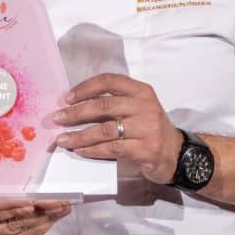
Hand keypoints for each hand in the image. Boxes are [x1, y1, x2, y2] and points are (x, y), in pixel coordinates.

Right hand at [0, 200, 72, 234]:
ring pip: (22, 232)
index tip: (32, 202)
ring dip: (44, 221)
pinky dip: (41, 230)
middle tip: (57, 203)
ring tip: (60, 210)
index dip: (13, 205)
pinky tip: (51, 222)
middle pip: (12, 221)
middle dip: (38, 211)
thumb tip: (27, 192)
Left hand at [53, 73, 182, 184]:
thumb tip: (74, 107)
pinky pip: (112, 148)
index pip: (109, 81)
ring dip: (80, 135)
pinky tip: (80, 150)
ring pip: (105, 130)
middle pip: (104, 106)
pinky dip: (92, 150)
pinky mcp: (145, 149)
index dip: (85, 87)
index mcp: (141, 91)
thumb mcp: (137, 108)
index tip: (67, 98)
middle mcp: (145, 106)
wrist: (176, 153)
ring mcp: (147, 128)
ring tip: (63, 139)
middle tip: (57, 119)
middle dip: (76, 113)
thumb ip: (113, 104)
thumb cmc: (149, 129)